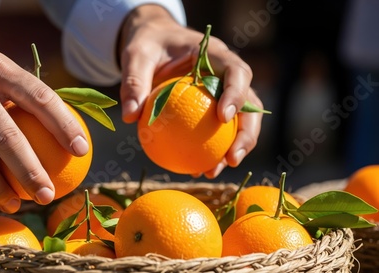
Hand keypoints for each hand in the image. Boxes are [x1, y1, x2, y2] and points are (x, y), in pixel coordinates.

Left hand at [118, 4, 262, 177]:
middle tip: (232, 158)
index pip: (236, 71)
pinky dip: (212, 151)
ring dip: (233, 148)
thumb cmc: (149, 45)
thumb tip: (129, 116)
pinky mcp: (213, 107)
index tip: (224, 117)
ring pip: (240, 122)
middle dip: (247, 133)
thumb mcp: (136, 56)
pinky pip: (218, 131)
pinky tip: (197, 169)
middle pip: (250, 103)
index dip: (237, 94)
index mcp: (214, 54)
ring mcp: (223, 91)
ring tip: (213, 171)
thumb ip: (134, 82)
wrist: (154, 42)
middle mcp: (226, 74)